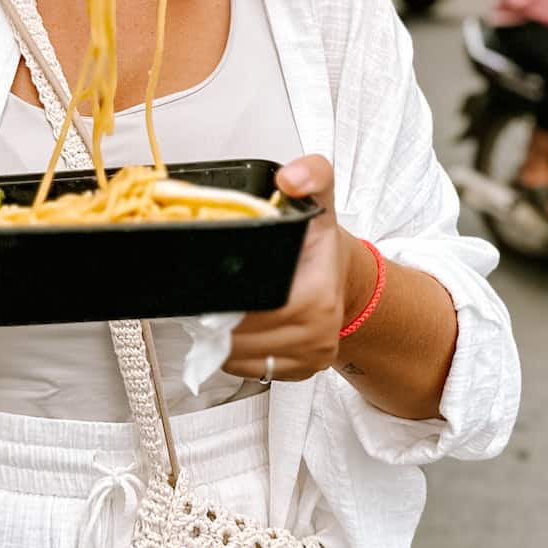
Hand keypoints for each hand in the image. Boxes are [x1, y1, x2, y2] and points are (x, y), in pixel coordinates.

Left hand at [223, 156, 365, 383]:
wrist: (344, 277)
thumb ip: (311, 175)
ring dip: (220, 340)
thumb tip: (291, 178)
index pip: (253, 311)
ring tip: (217, 311)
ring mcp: (311, 358)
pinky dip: (235, 355)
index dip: (224, 302)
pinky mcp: (300, 372)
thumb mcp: (321, 198)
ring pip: (241, 359)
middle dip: (216, 320)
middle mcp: (318, 333)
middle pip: (242, 339)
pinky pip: (252, 371)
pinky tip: (233, 330)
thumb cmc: (321, 244)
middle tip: (203, 297)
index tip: (207, 288)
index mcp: (318, 296)